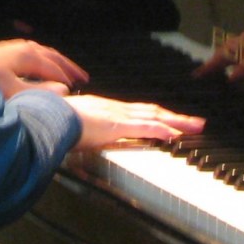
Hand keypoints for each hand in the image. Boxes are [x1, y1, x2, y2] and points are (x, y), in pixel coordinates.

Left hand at [0, 39, 88, 97]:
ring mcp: (8, 48)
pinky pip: (28, 52)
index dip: (66, 77)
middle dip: (66, 65)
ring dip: (54, 61)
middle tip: (82, 76)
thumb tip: (64, 90)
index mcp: (25, 56)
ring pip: (38, 51)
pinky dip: (40, 59)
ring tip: (64, 70)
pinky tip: (36, 66)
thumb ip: (39, 93)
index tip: (78, 87)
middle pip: (49, 54)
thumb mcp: (12, 93)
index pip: (53, 66)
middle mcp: (18, 48)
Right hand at [66, 94, 204, 150]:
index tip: (172, 119)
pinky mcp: (116, 126)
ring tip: (195, 127)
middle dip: (176, 117)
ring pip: (154, 117)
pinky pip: (144, 128)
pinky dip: (161, 131)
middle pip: (153, 111)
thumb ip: (83, 128)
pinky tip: (175, 135)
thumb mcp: (74, 123)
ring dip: (177, 122)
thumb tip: (83, 132)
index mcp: (107, 109)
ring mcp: (118, 116)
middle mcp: (116, 108)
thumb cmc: (55, 120)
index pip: (140, 111)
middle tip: (197, 122)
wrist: (47, 115)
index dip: (158, 115)